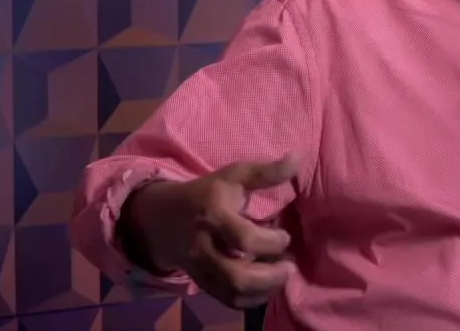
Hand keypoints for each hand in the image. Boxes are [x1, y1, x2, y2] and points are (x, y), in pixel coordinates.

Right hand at [143, 158, 298, 308]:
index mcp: (214, 215)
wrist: (161, 219)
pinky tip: (266, 286)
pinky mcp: (202, 282)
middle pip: (237, 276)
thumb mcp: (232, 176)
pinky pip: (228, 300)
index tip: (284, 235)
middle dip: (270, 276)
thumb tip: (297, 159)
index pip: (244, 238)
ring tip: (281, 276)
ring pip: (233, 292)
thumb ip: (265, 172)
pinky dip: (252, 298)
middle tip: (290, 266)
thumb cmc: (206, 194)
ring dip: (264, 289)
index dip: (271, 241)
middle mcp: (205, 246)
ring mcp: (201, 268)